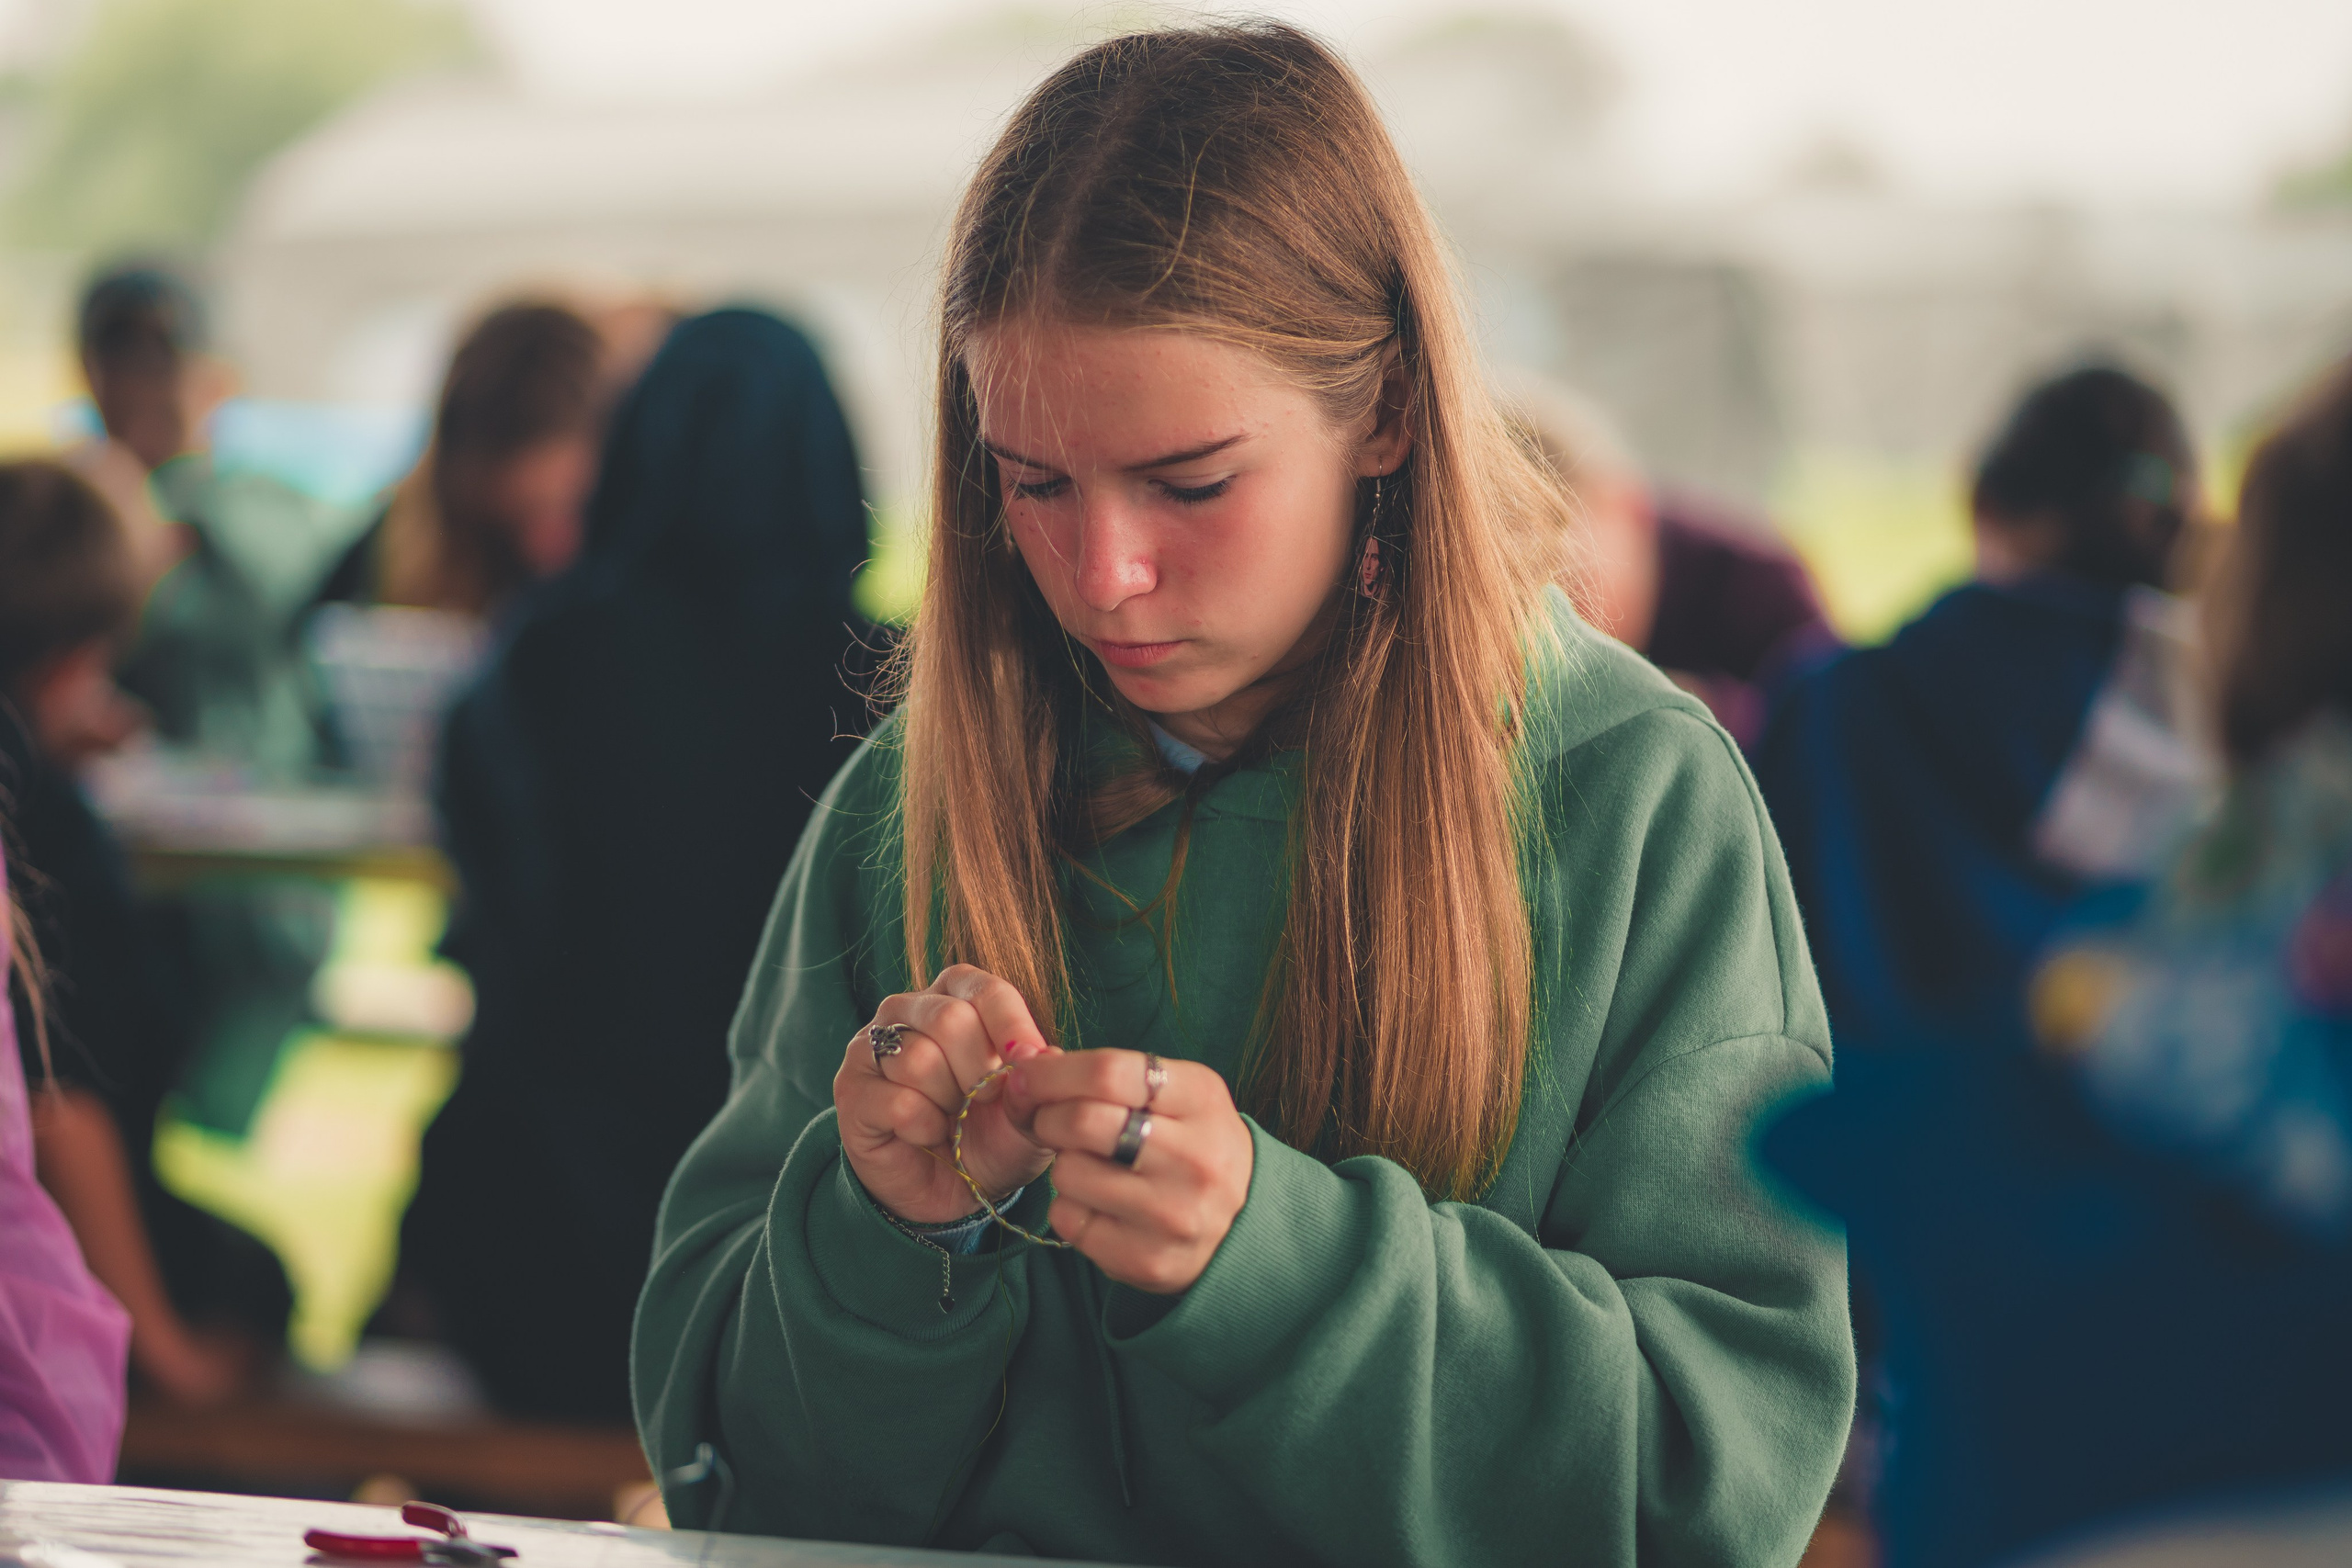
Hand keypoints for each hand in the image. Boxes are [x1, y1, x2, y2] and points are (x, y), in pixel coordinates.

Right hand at [833, 965, 1057, 1224]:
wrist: (952, 1190)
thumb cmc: (991, 1135)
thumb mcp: (1027, 1109)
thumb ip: (1038, 1079)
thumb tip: (1045, 1056)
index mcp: (956, 996)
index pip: (985, 990)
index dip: (1012, 1027)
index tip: (1031, 1065)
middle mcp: (907, 1009)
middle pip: (949, 1019)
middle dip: (979, 1072)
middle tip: (984, 1101)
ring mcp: (870, 1046)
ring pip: (917, 1059)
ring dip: (948, 1103)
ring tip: (949, 1118)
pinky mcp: (852, 1089)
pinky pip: (898, 1102)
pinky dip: (924, 1128)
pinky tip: (927, 1135)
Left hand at [1005, 1050, 1252, 1293]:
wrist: (1242, 1225)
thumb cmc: (1192, 1144)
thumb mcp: (1175, 1094)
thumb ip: (1110, 1075)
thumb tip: (1028, 1064)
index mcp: (1202, 1100)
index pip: (1108, 1072)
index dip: (1051, 1072)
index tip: (1026, 1076)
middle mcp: (1195, 1158)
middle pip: (1080, 1120)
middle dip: (1046, 1116)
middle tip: (1050, 1121)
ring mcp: (1173, 1214)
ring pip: (1068, 1171)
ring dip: (1063, 1164)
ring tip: (1093, 1167)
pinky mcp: (1148, 1259)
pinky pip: (1068, 1219)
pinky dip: (1069, 1206)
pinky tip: (1100, 1205)